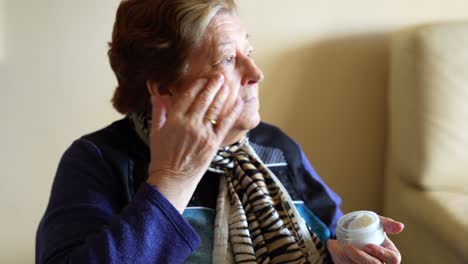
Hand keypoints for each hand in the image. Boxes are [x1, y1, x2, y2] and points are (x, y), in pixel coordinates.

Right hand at [146, 74, 242, 211]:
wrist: (172, 179)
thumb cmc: (162, 156)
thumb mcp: (155, 132)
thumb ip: (159, 111)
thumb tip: (157, 94)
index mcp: (174, 119)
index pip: (187, 96)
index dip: (197, 85)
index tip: (203, 77)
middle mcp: (189, 124)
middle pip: (203, 99)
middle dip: (212, 85)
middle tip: (220, 75)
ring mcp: (202, 133)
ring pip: (214, 109)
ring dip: (222, 94)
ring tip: (227, 83)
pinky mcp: (213, 143)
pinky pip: (224, 124)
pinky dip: (232, 112)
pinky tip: (238, 102)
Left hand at [328, 216, 403, 263]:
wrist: (349, 232)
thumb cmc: (366, 227)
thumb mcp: (376, 222)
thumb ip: (386, 223)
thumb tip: (400, 227)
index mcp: (391, 255)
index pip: (392, 259)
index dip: (381, 254)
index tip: (368, 245)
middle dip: (361, 258)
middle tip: (348, 248)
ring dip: (346, 259)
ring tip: (336, 246)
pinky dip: (339, 258)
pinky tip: (334, 248)